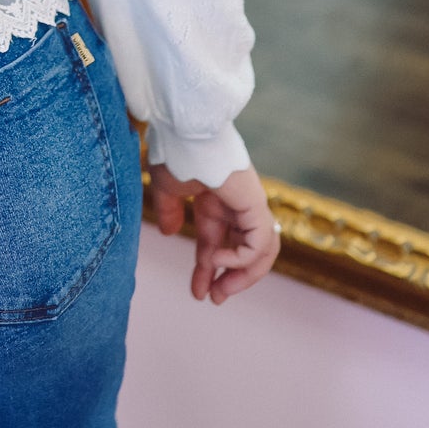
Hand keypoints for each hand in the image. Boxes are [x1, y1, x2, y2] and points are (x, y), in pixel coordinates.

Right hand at [149, 162, 279, 302]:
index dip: (207, 270)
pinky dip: (241, 258)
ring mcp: (249, 205)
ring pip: (262, 251)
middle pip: (244, 251)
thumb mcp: (167, 188)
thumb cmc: (176, 150)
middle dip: (230, 278)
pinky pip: (258, 243)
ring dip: (243, 275)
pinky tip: (216, 259)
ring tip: (222, 292)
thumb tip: (170, 233)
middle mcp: (237, 205)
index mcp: (216, 201)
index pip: (218, 243)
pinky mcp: (255, 205)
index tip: (197, 292)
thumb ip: (169, 210)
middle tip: (214, 299)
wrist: (186, 128)